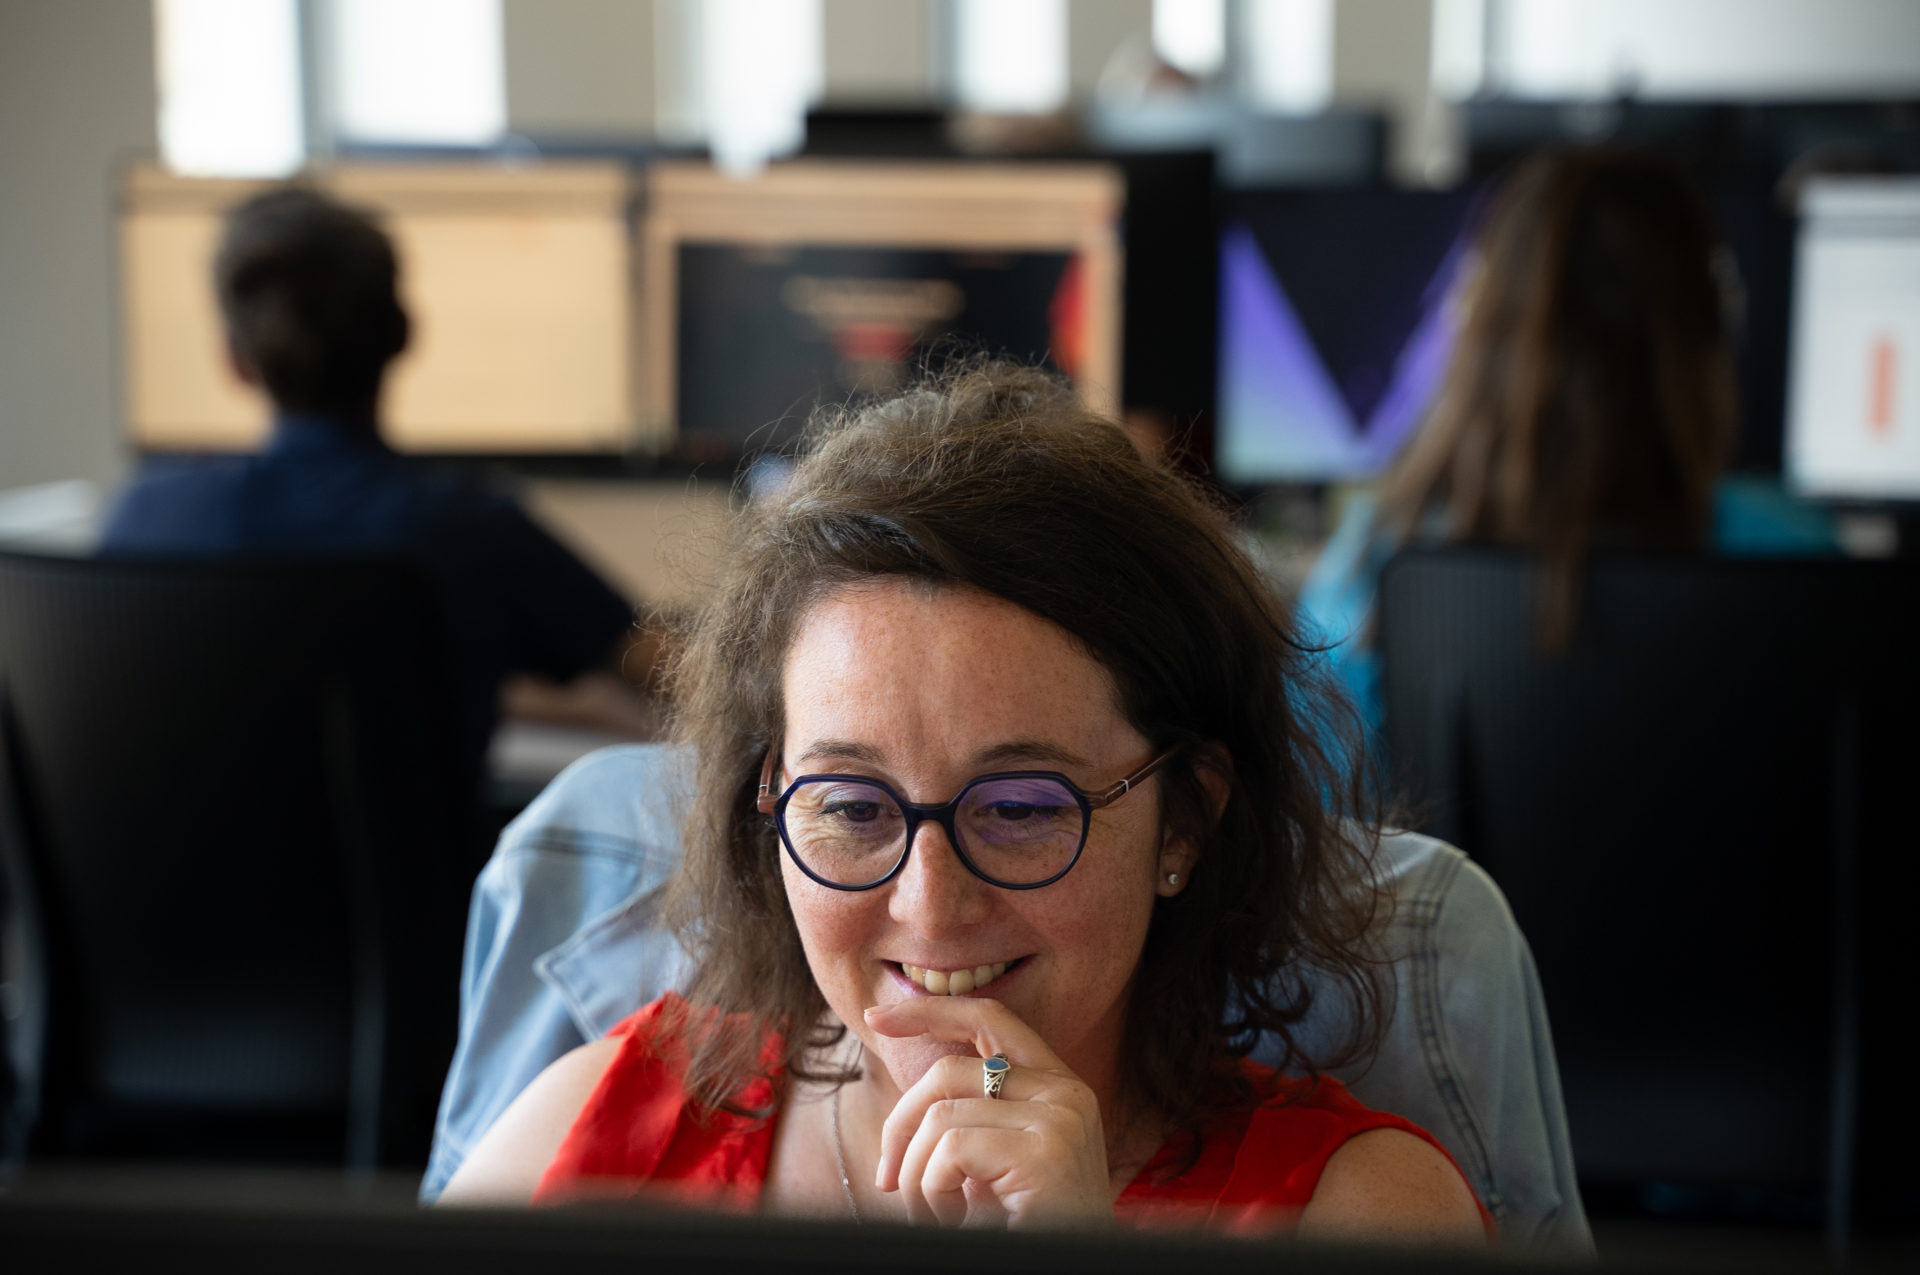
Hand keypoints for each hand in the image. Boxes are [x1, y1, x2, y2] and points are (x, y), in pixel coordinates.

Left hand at [864, 996, 1112, 1229]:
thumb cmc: (1026, 1231)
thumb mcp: (996, 1168)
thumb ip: (970, 1122)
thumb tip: (905, 1108)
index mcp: (1059, 1088)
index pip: (990, 1019)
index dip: (930, 1011)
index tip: (877, 1018)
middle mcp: (1067, 1093)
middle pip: (949, 1070)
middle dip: (900, 1124)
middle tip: (888, 1181)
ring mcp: (1060, 1117)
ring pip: (940, 1116)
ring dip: (917, 1176)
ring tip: (936, 1216)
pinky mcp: (1046, 1151)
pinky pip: (950, 1148)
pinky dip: (932, 1191)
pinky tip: (956, 1221)